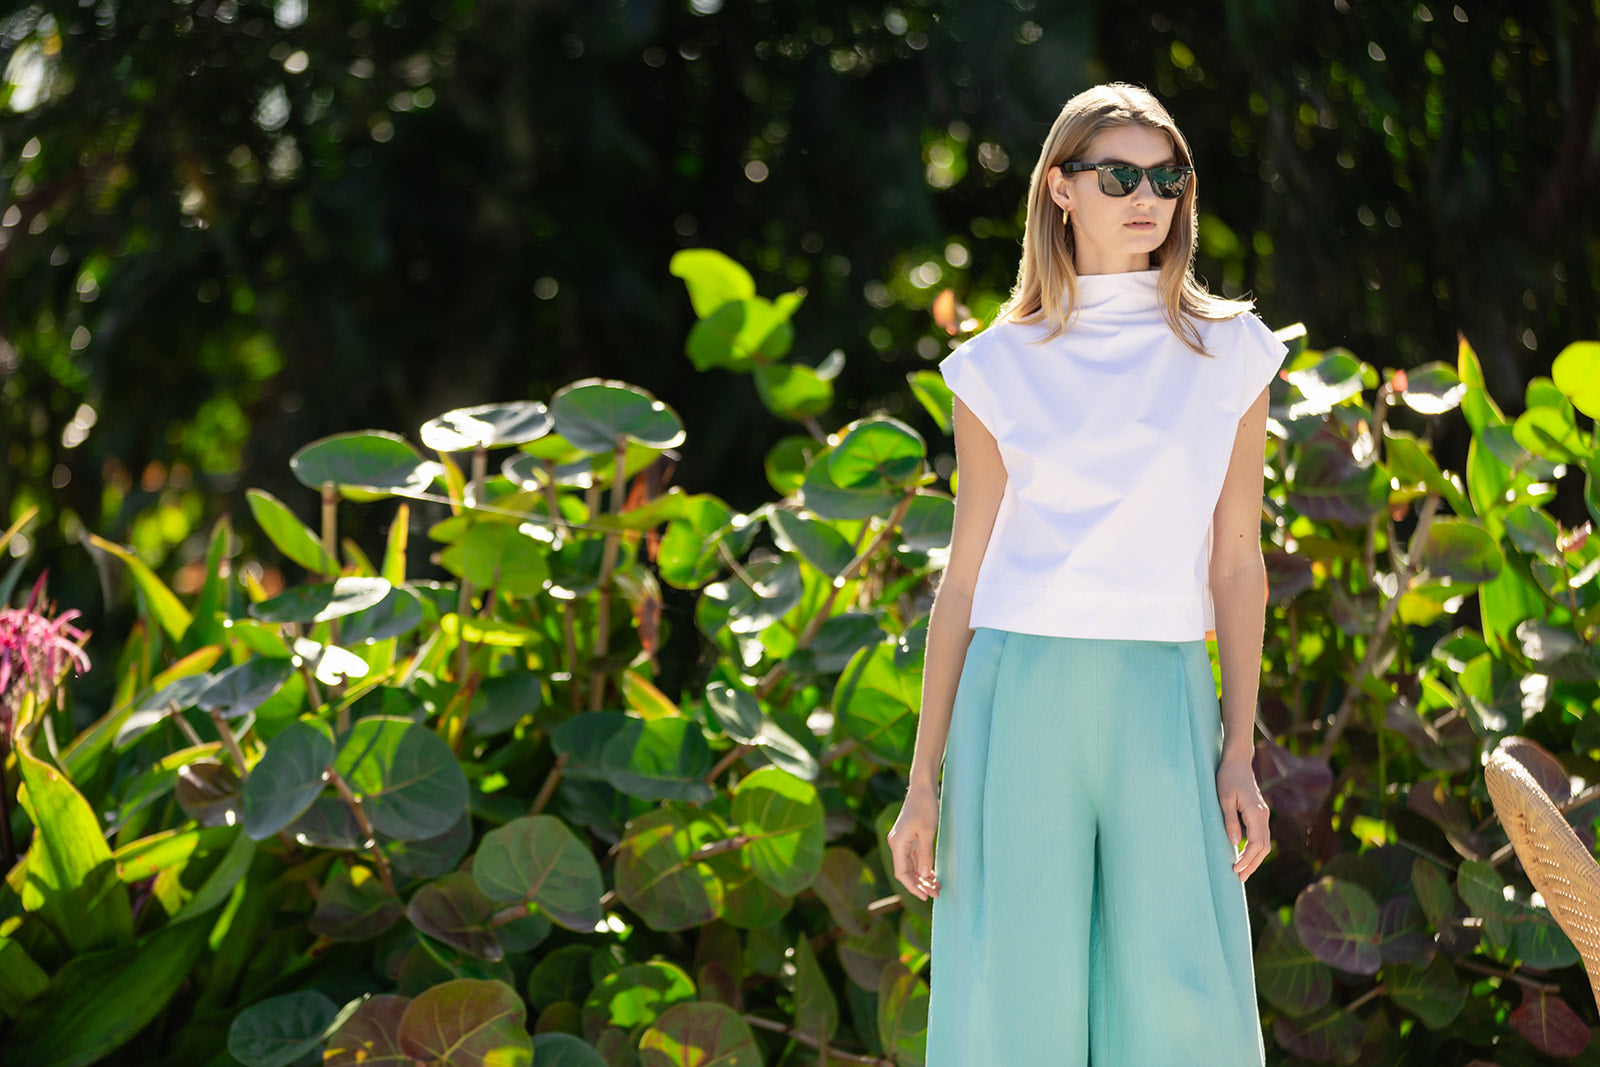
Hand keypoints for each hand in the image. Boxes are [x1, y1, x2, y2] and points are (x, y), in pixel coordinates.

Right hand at [887, 784, 941, 899]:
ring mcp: (902, 842)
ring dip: (923, 878)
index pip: (902, 873)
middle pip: (906, 872)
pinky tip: (933, 875)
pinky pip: (914, 858)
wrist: (923, 788)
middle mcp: (897, 844)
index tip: (925, 896)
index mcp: (897, 844)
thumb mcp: (927, 832)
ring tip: (937, 887)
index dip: (913, 887)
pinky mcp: (909, 838)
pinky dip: (923, 868)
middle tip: (936, 894)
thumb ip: (924, 854)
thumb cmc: (925, 807)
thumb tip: (923, 875)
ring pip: (911, 866)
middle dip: (920, 884)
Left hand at [1217, 752, 1270, 881]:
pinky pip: (1260, 836)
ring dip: (1254, 859)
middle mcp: (1263, 816)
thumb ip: (1230, 820)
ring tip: (1242, 872)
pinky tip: (1244, 856)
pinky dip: (1254, 849)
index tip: (1235, 869)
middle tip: (1239, 878)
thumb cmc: (1227, 778)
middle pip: (1263, 847)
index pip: (1256, 843)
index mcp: (1256, 813)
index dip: (1247, 859)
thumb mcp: (1224, 798)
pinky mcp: (1259, 814)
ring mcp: (1263, 815)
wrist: (1237, 762)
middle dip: (1253, 864)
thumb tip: (1235, 843)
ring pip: (1264, 843)